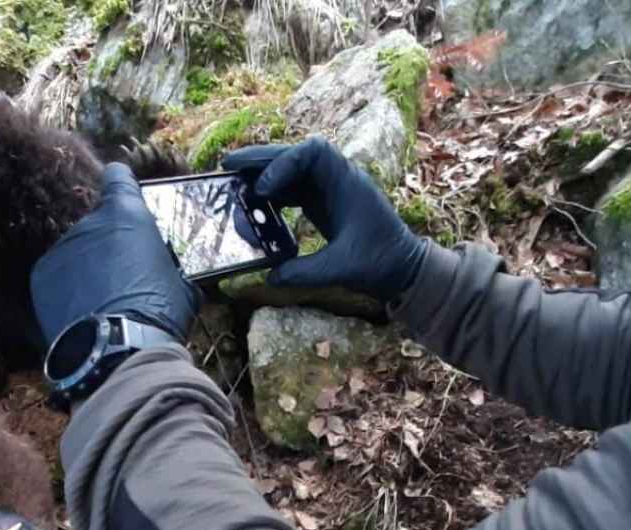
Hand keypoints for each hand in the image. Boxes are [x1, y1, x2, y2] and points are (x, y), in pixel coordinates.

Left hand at [31, 163, 200, 346]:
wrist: (117, 350)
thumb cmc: (159, 314)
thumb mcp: (181, 286)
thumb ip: (168, 267)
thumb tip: (170, 276)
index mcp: (128, 215)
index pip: (118, 176)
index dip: (120, 183)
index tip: (121, 192)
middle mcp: (90, 222)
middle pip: (98, 225)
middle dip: (108, 245)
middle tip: (122, 277)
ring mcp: (62, 248)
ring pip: (77, 253)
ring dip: (87, 269)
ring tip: (102, 303)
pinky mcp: (42, 275)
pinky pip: (58, 276)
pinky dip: (67, 290)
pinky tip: (83, 314)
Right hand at [223, 137, 426, 300]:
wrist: (403, 269)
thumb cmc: (382, 263)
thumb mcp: (342, 269)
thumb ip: (305, 272)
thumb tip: (270, 277)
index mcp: (347, 182)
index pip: (312, 152)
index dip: (284, 163)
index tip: (264, 189)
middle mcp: (337, 179)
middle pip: (294, 155)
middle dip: (261, 160)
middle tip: (227, 166)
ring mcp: (329, 189)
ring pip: (290, 171)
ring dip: (262, 176)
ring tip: (232, 185)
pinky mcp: (323, 204)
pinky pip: (292, 190)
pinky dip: (272, 196)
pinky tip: (253, 209)